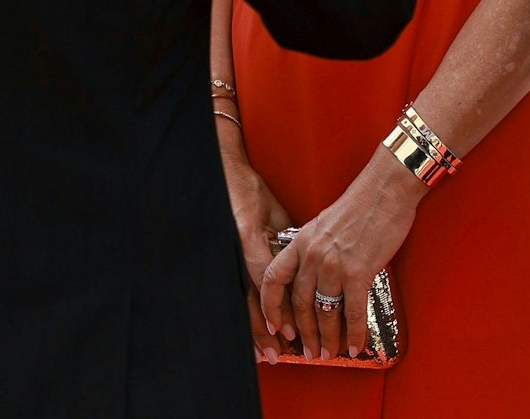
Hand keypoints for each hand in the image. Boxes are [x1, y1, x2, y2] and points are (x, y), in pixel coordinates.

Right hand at [220, 148, 293, 360]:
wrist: (222, 177)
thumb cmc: (249, 191)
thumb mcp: (274, 212)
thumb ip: (287, 240)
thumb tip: (306, 266)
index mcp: (248, 236)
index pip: (266, 279)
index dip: (280, 307)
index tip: (293, 329)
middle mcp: (235, 251)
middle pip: (251, 299)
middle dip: (266, 328)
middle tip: (280, 351)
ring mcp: (226, 258)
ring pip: (242, 301)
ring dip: (254, 329)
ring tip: (265, 352)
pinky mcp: (224, 261)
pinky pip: (237, 292)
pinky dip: (245, 315)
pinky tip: (251, 334)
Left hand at [259, 146, 422, 360]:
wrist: (385, 189)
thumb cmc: (361, 204)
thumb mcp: (324, 224)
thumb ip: (315, 249)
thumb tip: (316, 276)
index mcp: (301, 241)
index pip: (274, 278)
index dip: (271, 306)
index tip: (274, 326)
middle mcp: (312, 255)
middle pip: (300, 304)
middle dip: (304, 333)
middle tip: (309, 351)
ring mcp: (334, 265)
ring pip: (324, 313)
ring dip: (327, 339)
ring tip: (329, 353)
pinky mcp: (358, 272)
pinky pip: (352, 313)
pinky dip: (353, 335)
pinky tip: (354, 347)